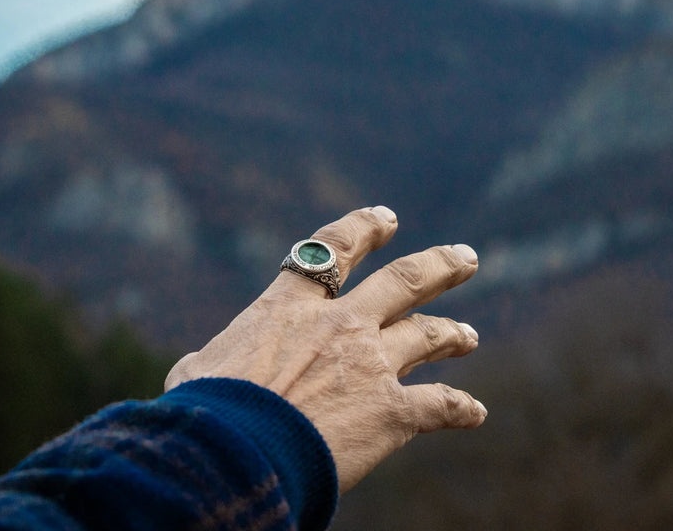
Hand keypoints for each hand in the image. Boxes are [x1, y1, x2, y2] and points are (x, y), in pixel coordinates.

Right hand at [164, 205, 486, 490]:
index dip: (363, 229)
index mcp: (288, 307)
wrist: (235, 453)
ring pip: (427, 335)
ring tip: (470, 337)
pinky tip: (475, 413)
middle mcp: (340, 324)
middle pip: (404, 281)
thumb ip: (215, 358)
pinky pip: (438, 405)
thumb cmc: (205, 413)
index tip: (386, 218)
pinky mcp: (391, 412)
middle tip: (465, 258)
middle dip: (439, 266)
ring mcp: (371, 364)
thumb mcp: (197, 371)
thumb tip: (204, 366)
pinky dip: (460, 408)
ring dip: (453, 334)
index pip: (332, 250)